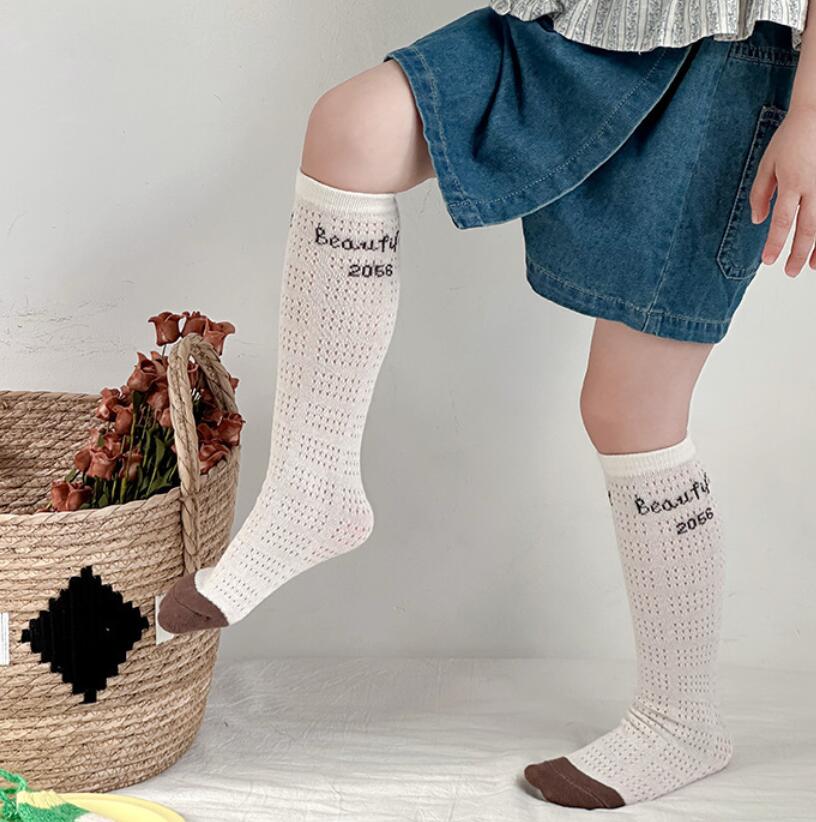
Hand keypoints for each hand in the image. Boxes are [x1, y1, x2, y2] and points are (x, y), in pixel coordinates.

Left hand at [750, 106, 815, 276]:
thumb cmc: (792, 137)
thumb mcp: (768, 163)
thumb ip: (760, 192)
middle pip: (807, 228)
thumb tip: (756, 221)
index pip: (782, 220)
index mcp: (793, 182)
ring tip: (810, 267)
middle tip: (789, 272)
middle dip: (797, 254)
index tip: (767, 261)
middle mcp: (815, 186)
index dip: (774, 243)